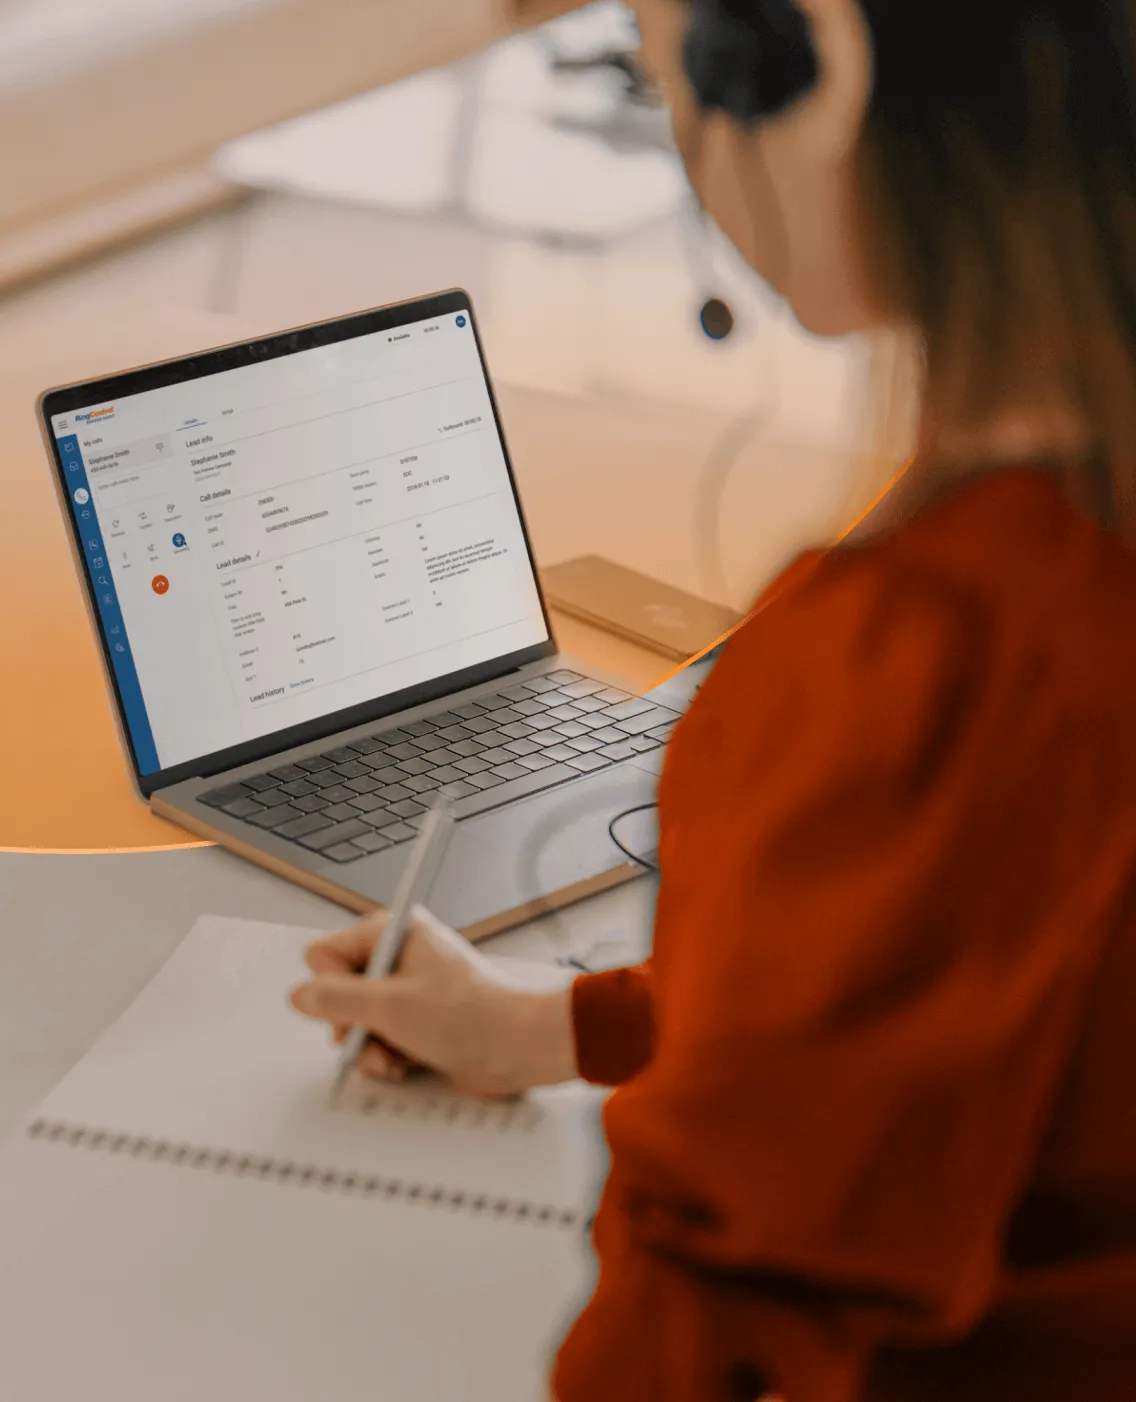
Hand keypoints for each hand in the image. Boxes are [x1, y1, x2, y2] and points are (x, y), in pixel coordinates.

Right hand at [289, 906, 577, 1097]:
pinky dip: (386, 1056)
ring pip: (356, 1021)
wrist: (519, 1048)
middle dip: (352, 1026)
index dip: (332, 990)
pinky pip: (378, 1038)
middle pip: (337, 993)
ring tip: (395, 1058)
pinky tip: (405, 1065)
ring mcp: (408, 989)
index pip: (323, 955)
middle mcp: (398, 956)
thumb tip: (299, 996)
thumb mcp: (390, 1007)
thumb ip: (335, 1001)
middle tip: (376, 1038)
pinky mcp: (418, 1019)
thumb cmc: (470, 1017)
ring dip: (370, 1047)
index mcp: (392, 932)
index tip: (360, 1006)